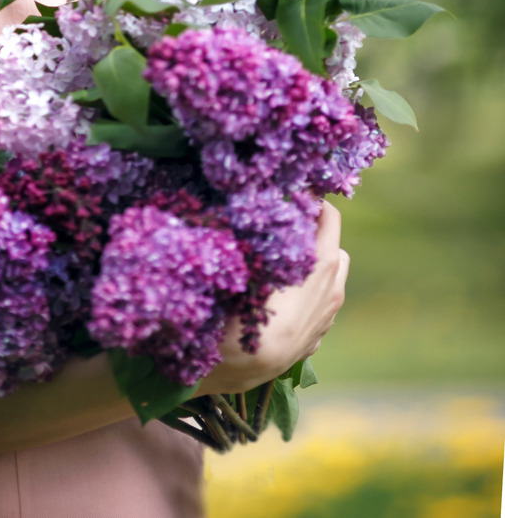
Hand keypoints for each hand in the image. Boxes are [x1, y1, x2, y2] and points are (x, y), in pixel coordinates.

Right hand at [199, 200, 348, 394]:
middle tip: (284, 227)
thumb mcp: (245, 266)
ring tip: (279, 261)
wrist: (231, 375)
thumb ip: (262, 237)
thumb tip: (263, 205)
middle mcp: (330, 297)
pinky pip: (319, 307)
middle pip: (336, 251)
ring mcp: (323, 324)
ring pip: (331, 282)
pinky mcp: (312, 343)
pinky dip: (306, 294)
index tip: (291, 192)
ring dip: (313, 267)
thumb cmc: (232, 315)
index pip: (329, 221)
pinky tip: (276, 296)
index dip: (313, 201)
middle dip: (316, 236)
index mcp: (319, 273)